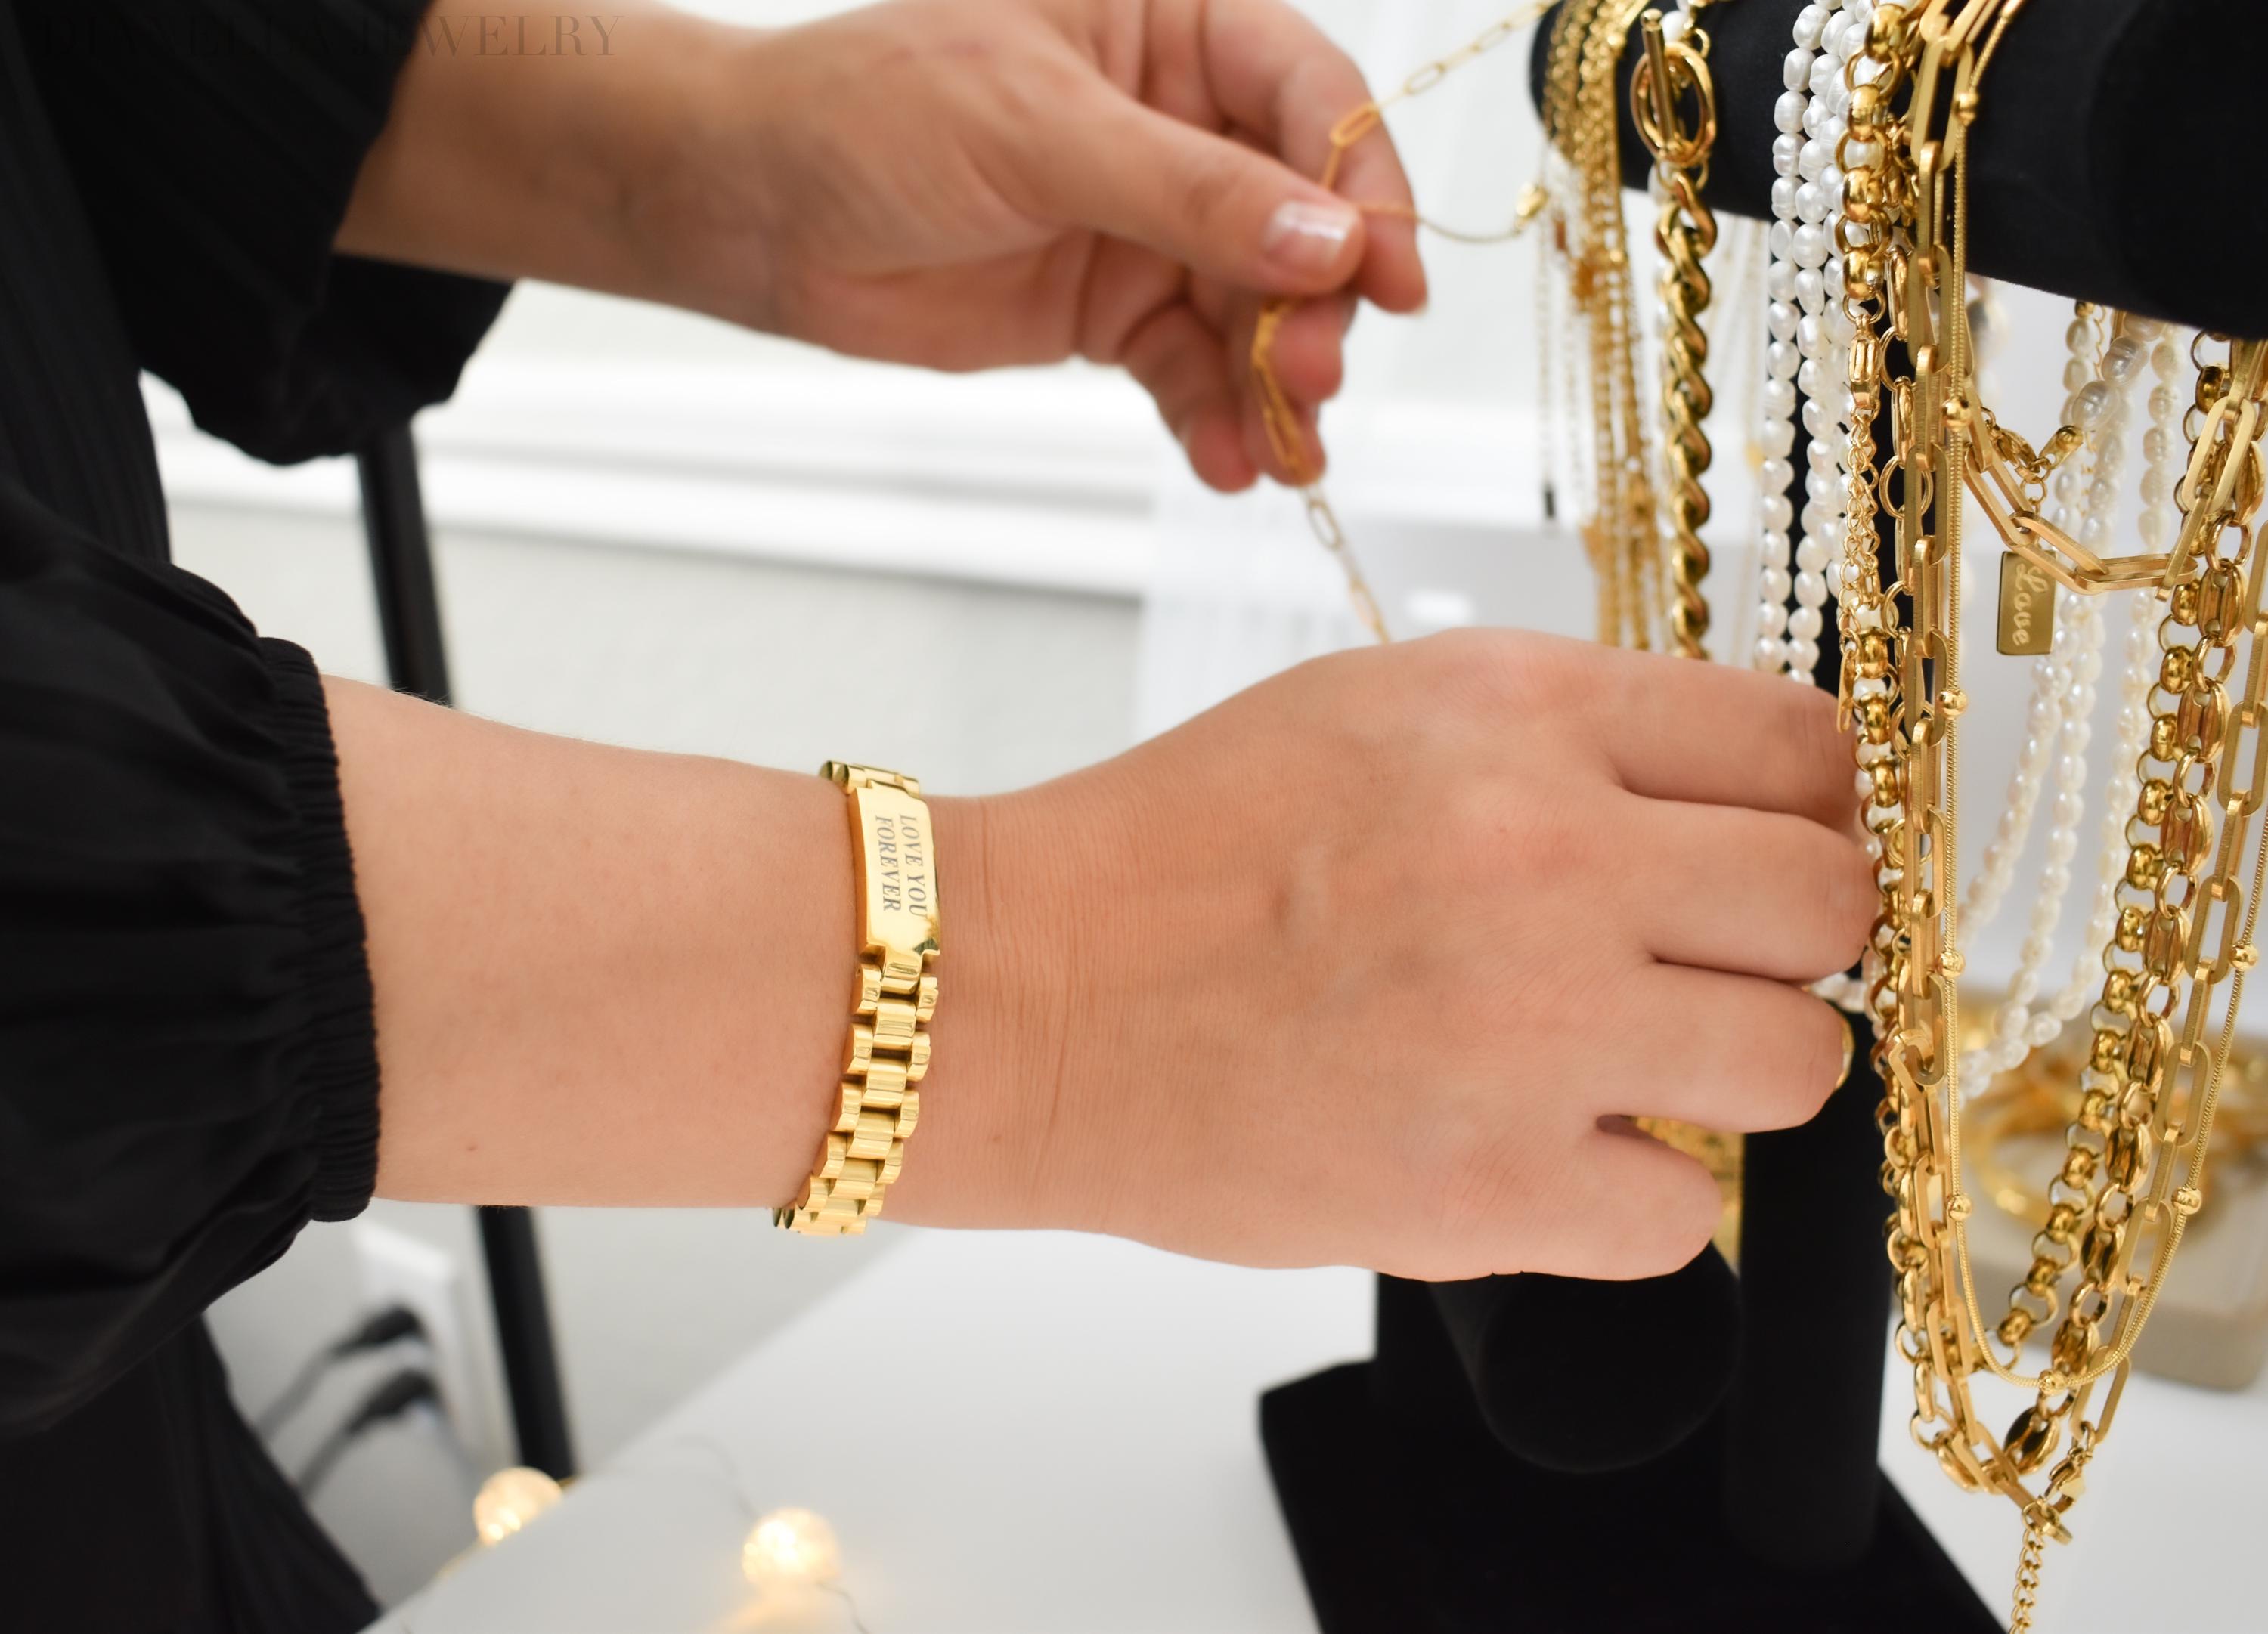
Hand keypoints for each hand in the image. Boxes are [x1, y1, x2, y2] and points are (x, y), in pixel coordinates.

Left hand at [672, 0, 1427, 491]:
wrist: (757, 212)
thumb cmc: (866, 113)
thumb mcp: (1039, 131)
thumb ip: (1187, 191)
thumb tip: (1323, 237)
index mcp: (1171, 25)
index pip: (1304, 97)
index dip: (1359, 185)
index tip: (1385, 273)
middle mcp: (1177, 123)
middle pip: (1299, 219)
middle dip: (1315, 305)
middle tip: (1311, 374)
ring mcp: (1151, 224)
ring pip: (1255, 310)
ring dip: (1277, 383)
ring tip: (1284, 447)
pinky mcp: (1115, 310)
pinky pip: (1193, 371)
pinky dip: (1215, 421)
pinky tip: (1230, 462)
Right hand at [904, 632, 1872, 1279]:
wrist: (1028, 994)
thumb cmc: (1182, 850)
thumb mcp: (1378, 709)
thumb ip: (1567, 736)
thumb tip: (1737, 803)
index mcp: (1519, 714)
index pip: (1802, 747)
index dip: (1816, 809)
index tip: (1786, 849)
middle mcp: (1546, 853)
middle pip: (1829, 907)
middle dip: (1786, 944)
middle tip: (1703, 966)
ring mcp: (1531, 1028)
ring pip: (1797, 1068)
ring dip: (1727, 1074)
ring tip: (1619, 1064)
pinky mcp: (1492, 1188)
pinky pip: (1689, 1218)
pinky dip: (1630, 1196)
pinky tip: (1540, 1150)